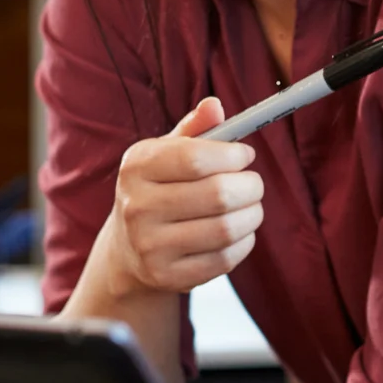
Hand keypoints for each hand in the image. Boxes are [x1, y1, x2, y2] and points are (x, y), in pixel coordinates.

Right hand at [99, 97, 264, 297]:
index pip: (197, 158)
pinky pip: (225, 258)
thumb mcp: (168, 153)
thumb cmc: (160, 187)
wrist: (129, 248)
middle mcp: (136, 207)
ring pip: (227, 228)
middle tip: (253, 184)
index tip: (245, 155)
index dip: (233, 155)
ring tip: (250, 207)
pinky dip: (243, 243)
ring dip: (252, 215)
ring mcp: (149, 246)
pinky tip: (238, 232)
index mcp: (137, 167)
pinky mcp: (167, 276)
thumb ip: (196, 128)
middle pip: (218, 195)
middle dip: (251, 186)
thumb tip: (215, 106)